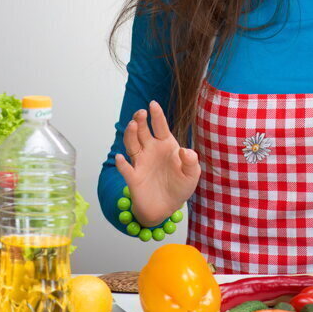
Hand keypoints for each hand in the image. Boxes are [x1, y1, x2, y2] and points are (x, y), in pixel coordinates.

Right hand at [113, 100, 200, 226]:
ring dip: (130, 135)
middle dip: (140, 120)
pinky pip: (126, 169)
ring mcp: (140, 162)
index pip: (160, 126)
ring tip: (133, 125)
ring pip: (131, 144)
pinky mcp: (134, 178)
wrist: (167, 207)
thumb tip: (185, 151)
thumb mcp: (191, 174)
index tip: (153, 104)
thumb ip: (190, 162)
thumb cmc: (180, 186)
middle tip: (141, 113)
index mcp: (165, 145)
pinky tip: (121, 158)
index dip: (157, 115)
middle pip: (142, 131)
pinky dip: (122, 164)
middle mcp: (150, 150)